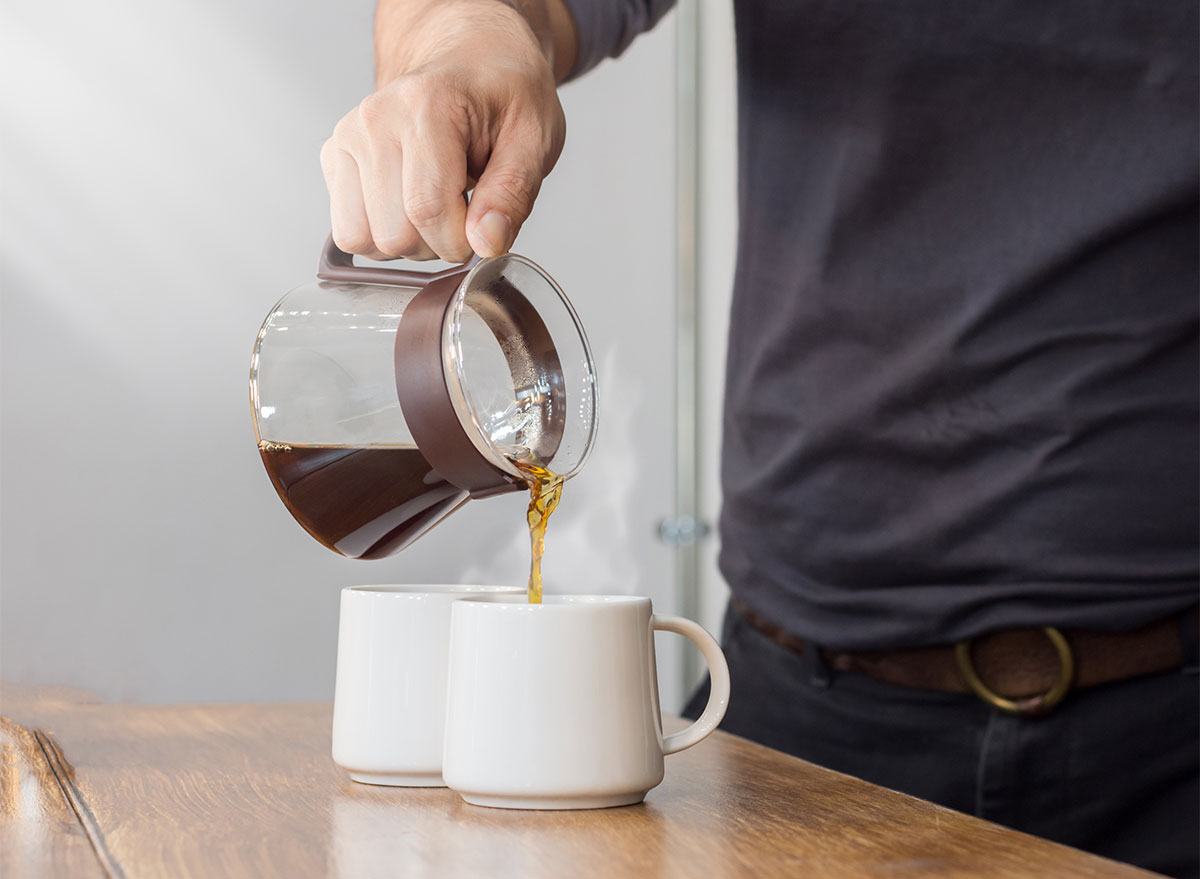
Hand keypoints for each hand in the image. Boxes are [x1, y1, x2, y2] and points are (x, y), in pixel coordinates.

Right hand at [321, 1, 566, 261]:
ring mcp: (348, 138)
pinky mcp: (334, 157)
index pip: (427, 209)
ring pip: (362, 239)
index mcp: (426, 106)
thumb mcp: (535, 138)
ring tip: (436, 209)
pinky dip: (382, 237)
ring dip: (406, 244)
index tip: (484, 229)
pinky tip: (410, 207)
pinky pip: (349, 232)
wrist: (472, 59)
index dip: (460, 241)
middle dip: (436, 244)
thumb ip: (513, 193)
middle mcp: (375, 120)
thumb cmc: (505, 93)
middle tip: (463, 213)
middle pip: (393, 233)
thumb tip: (487, 244)